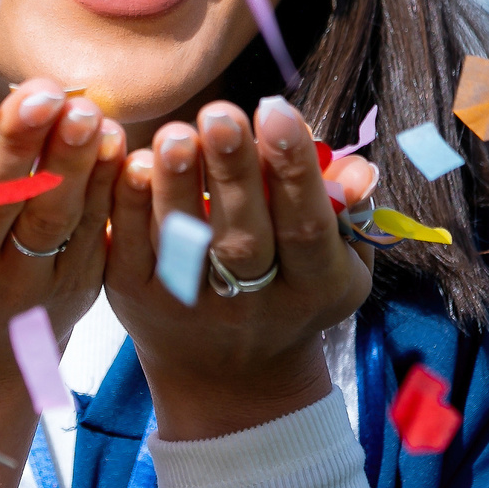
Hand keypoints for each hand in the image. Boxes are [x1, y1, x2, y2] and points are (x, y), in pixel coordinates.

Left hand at [107, 96, 377, 441]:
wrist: (229, 376)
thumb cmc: (292, 293)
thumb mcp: (339, 263)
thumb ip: (349, 211)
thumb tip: (358, 170)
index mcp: (312, 289)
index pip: (306, 227)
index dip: (294, 172)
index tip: (278, 110)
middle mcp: (253, 305)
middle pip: (243, 237)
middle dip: (233, 172)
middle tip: (221, 113)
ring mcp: (190, 305)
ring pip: (183, 244)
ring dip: (177, 184)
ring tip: (176, 133)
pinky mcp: (136, 300)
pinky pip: (132, 249)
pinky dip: (129, 205)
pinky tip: (133, 161)